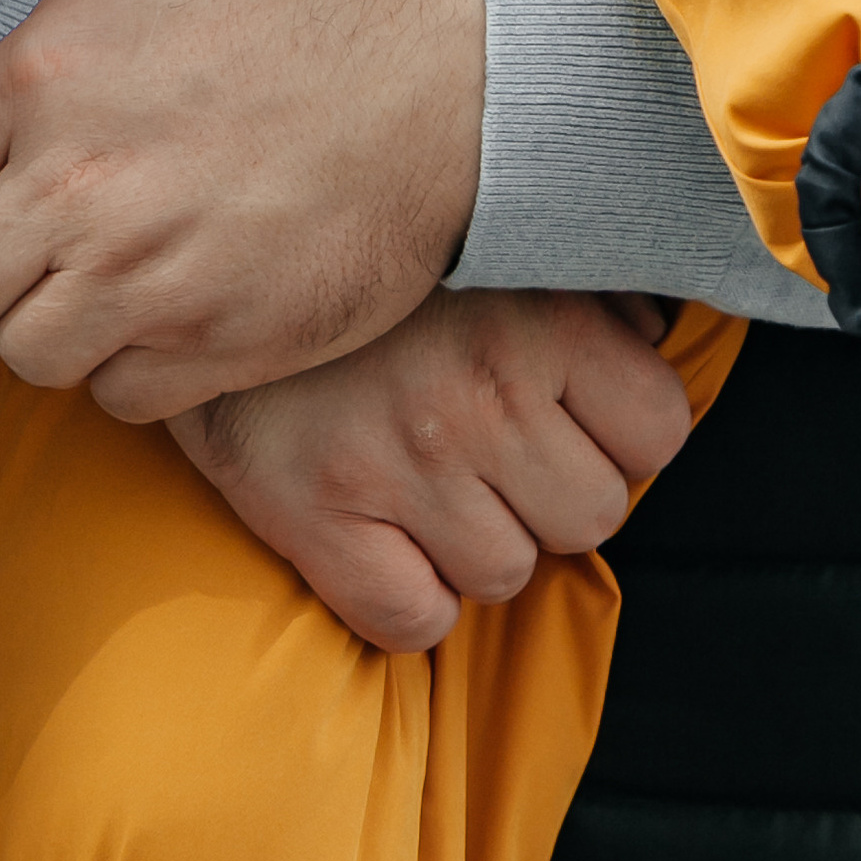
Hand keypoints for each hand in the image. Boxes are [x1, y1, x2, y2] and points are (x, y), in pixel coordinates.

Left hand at [0, 0, 487, 420]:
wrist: (456, 57)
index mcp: (42, 77)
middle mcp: (77, 189)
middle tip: (32, 244)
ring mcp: (149, 277)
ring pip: (28, 353)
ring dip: (51, 323)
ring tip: (95, 284)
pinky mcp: (222, 343)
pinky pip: (121, 399)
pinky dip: (130, 369)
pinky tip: (164, 316)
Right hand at [167, 288, 688, 651]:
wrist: (202, 246)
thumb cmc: (371, 255)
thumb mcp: (493, 239)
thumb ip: (588, 285)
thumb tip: (653, 337)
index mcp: (538, 318)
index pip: (658, 431)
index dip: (622, 429)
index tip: (572, 408)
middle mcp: (477, 397)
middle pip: (591, 516)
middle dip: (550, 489)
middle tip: (493, 443)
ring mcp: (396, 465)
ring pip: (505, 574)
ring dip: (477, 541)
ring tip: (429, 476)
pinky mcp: (312, 516)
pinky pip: (412, 622)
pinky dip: (406, 597)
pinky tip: (384, 534)